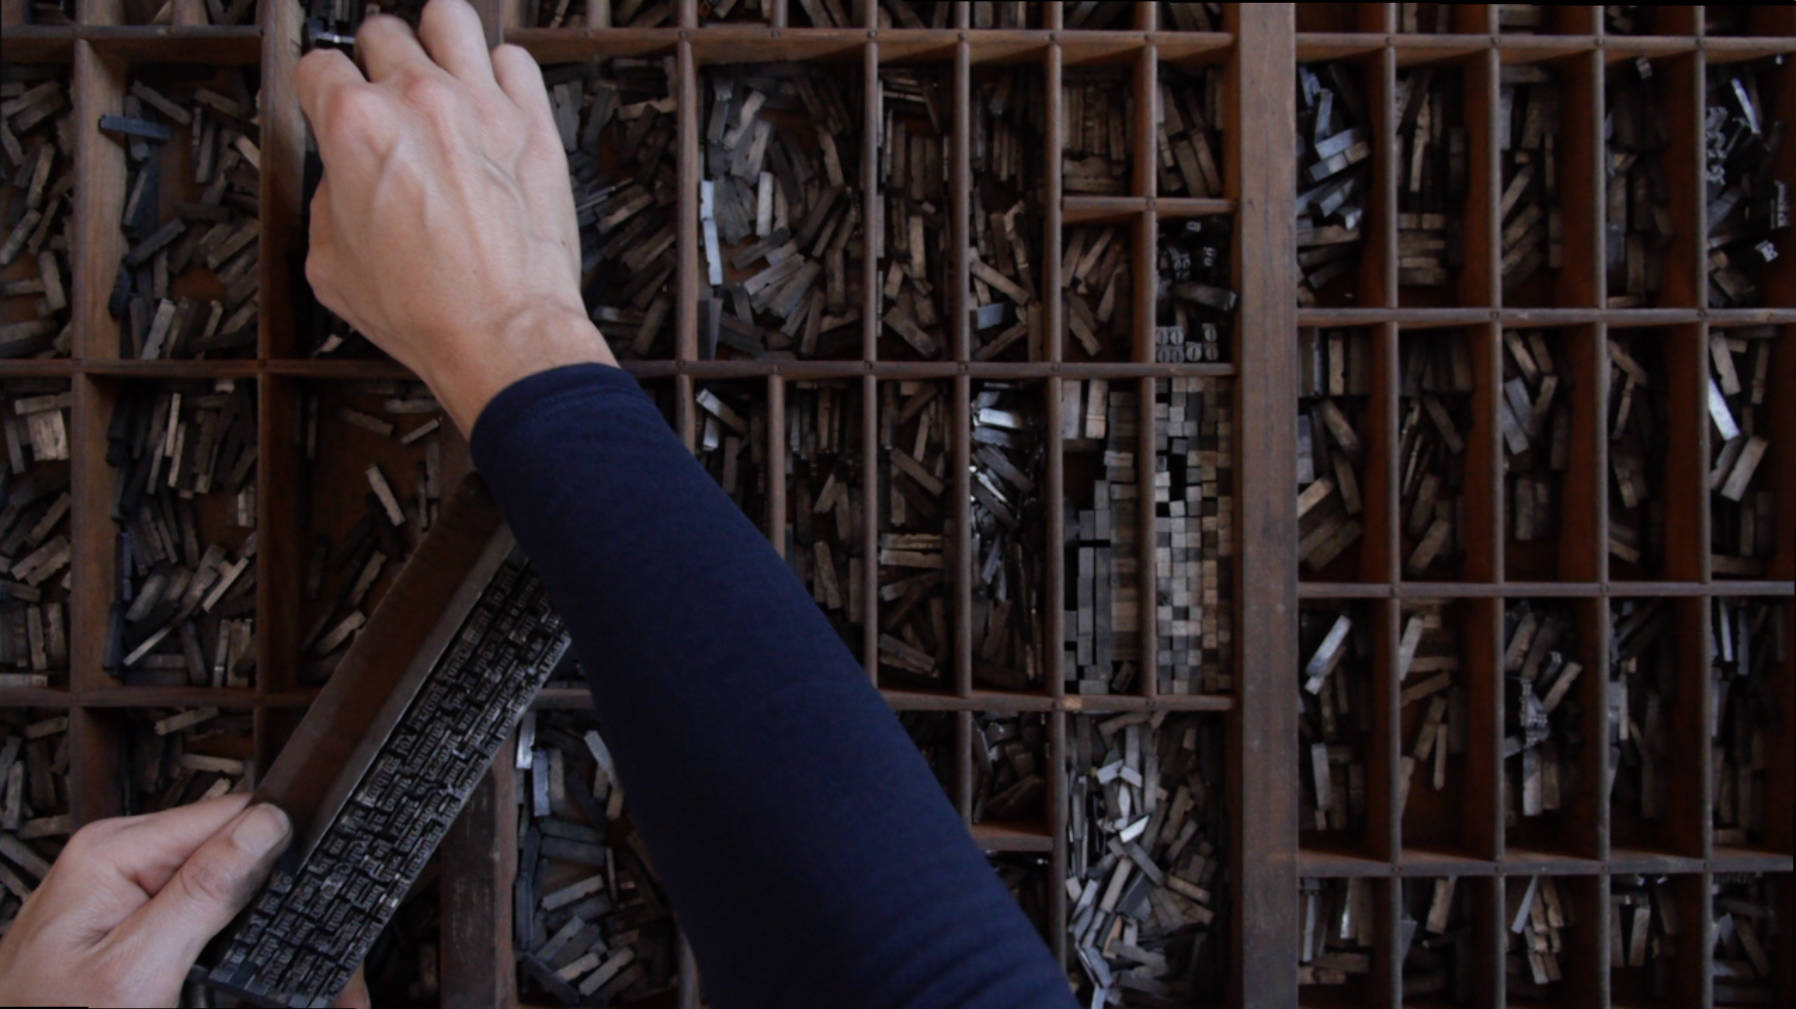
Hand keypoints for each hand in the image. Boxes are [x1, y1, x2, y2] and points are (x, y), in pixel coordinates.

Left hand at [0, 796, 366, 1007]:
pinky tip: (262, 982)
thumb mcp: (136, 970)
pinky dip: (237, 956)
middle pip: (235, 859)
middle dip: (285, 911)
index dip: (286, 854)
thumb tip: (267, 824)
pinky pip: (201, 924)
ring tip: (315, 989)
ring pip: (227, 897)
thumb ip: (203, 892)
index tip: (322, 896)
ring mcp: (124, 894)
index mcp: (115, 852)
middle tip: (331, 978)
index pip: (231, 816)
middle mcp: (119, 862)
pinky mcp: (131, 926)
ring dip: (269, 940)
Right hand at [296, 0, 615, 433]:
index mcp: (355, 127)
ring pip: (450, 19)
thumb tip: (342, 181)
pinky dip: (500, 74)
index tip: (329, 102)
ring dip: (438, 41)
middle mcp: (417, 101)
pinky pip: (515, 60)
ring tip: (440, 71)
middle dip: (377, 64)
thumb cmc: (427, 309)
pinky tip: (492, 100)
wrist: (504, 334)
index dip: (319, 88)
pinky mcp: (533, 124)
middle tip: (388, 98)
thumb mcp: (329, 264)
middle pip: (383, 33)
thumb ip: (327, 199)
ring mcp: (481, 106)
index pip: (317, 64)